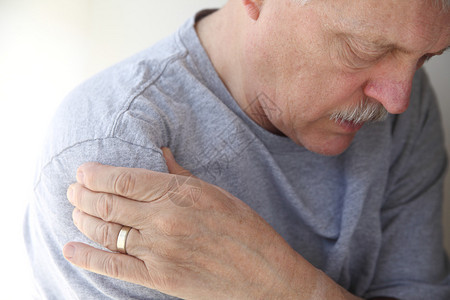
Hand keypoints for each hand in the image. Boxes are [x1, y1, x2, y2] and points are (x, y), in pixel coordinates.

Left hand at [63, 148, 357, 298]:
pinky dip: (86, 257)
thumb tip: (158, 152)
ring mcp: (159, 250)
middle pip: (107, 204)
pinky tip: (70, 248)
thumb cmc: (244, 228)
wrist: (263, 274)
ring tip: (74, 211)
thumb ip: (180, 173)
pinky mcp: (159, 277)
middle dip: (82, 194)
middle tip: (72, 190)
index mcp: (180, 192)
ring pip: (105, 232)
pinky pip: (112, 267)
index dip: (95, 174)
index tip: (82, 172)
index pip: (123, 179)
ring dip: (82, 219)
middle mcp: (164, 219)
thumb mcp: (214, 192)